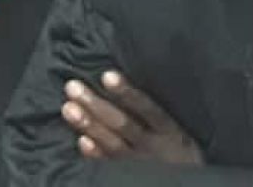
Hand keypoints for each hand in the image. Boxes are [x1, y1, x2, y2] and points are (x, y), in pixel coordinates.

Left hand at [62, 70, 201, 164]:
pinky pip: (108, 166)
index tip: (107, 75)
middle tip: (72, 87)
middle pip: (122, 123)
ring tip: (68, 108)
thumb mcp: (183, 135)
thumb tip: (132, 85)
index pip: (146, 107)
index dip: (127, 92)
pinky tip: (80, 141)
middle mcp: (153, 146)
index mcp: (170, 131)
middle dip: (96, 104)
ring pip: (111, 143)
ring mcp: (139, 164)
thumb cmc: (184, 158)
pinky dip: (94, 154)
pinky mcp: (128, 179)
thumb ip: (162, 118)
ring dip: (88, 125)